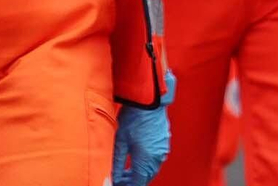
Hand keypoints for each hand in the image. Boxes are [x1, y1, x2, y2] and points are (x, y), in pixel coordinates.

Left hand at [113, 71, 174, 185]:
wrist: (148, 101)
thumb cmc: (133, 118)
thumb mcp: (120, 141)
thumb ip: (117, 162)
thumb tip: (113, 176)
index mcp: (146, 160)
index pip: (138, 183)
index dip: (127, 185)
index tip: (118, 183)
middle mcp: (157, 158)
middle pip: (145, 177)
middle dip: (132, 180)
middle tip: (119, 178)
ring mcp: (162, 151)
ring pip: (151, 169)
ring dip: (139, 172)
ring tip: (125, 170)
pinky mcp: (164, 143)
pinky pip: (155, 160)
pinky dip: (146, 163)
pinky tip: (136, 158)